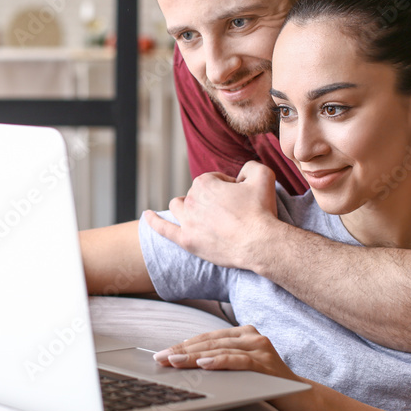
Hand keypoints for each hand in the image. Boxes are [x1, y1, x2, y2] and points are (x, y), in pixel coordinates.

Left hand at [143, 160, 278, 270]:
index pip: (212, 179)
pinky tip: (147, 215)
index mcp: (204, 183)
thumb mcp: (263, 176)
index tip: (239, 197)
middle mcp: (191, 200)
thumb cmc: (262, 211)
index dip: (227, 187)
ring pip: (178, 207)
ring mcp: (186, 222)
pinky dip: (153, 221)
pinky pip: (163, 229)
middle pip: (196, 194)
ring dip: (185, 206)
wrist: (260, 244)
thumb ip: (250, 166)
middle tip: (231, 212)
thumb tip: (242, 172)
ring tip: (198, 213)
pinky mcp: (186, 241)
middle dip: (210, 199)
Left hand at [152, 325, 297, 381]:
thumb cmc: (264, 387)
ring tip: (174, 361)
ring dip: (193, 356)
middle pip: (210, 342)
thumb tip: (182, 367)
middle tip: (160, 358)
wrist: (300, 400)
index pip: (207, 338)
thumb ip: (218, 364)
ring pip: (220, 349)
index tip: (161, 354)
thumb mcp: (238, 372)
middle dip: (182, 351)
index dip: (183, 345)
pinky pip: (238, 360)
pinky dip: (219, 361)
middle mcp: (252, 336)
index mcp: (243, 334)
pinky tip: (202, 364)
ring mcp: (260, 348)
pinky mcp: (266, 363)